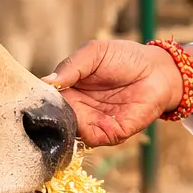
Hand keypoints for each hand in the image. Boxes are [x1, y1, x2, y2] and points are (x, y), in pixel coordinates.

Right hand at [45, 40, 182, 146]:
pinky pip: (93, 139)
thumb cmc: (126, 58)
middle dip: (51, 117)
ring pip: (71, 132)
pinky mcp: (112, 133)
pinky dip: (87, 132)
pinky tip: (87, 121)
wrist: (158, 70)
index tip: (34, 98)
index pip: (48, 100)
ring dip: (67, 126)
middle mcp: (78, 109)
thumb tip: (46, 82)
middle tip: (49, 109)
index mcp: (70, 90)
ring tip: (70, 112)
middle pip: (56, 120)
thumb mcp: (94, 53)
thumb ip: (71, 66)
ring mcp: (94, 122)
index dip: (40, 101)